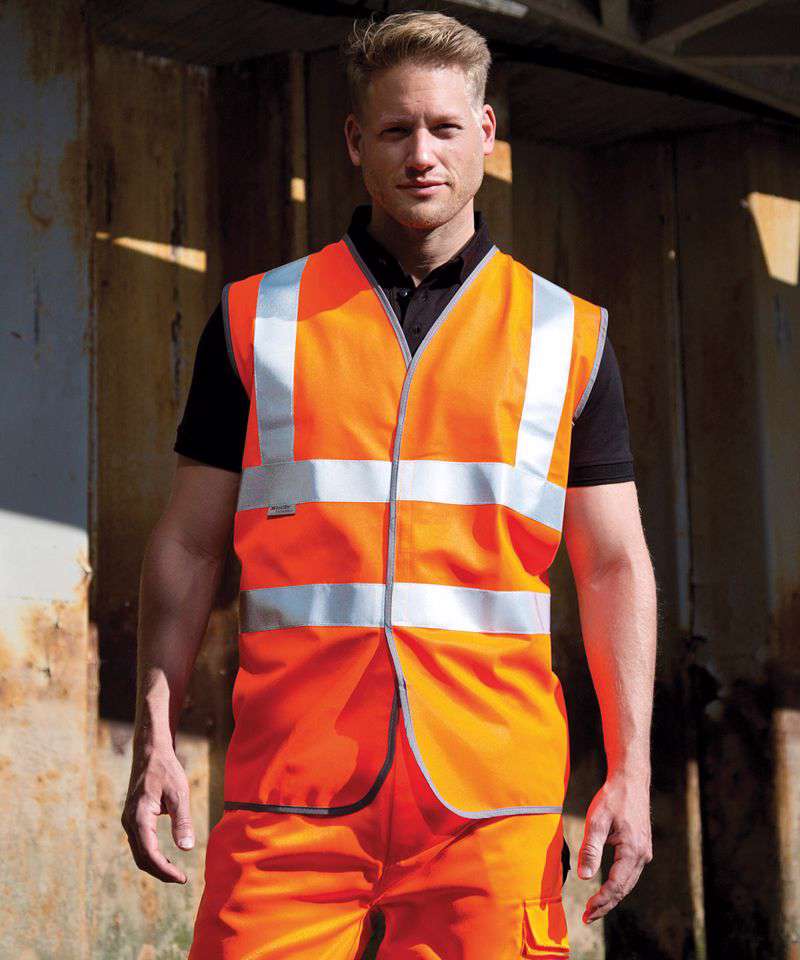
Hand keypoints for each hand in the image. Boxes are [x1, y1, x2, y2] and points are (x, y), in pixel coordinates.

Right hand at [121, 742, 194, 883]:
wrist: (150, 752)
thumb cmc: (167, 770)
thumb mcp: (179, 793)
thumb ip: (182, 821)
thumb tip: (187, 849)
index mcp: (139, 817)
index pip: (149, 854)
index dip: (165, 870)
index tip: (182, 879)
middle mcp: (129, 822)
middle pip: (141, 858)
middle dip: (160, 872)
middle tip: (181, 879)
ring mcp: (128, 820)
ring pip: (139, 853)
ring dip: (155, 865)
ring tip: (175, 873)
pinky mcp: (132, 818)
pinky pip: (139, 843)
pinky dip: (151, 855)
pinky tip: (165, 858)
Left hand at [576, 770, 652, 923]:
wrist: (631, 780)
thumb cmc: (612, 798)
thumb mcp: (597, 821)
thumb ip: (590, 849)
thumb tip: (584, 876)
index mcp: (632, 851)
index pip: (616, 886)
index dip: (601, 901)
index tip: (586, 913)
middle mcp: (642, 855)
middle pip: (624, 889)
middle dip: (606, 905)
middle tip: (587, 917)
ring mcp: (644, 852)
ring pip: (628, 883)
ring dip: (611, 896)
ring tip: (594, 908)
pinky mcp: (641, 848)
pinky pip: (629, 873)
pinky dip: (618, 884)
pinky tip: (607, 888)